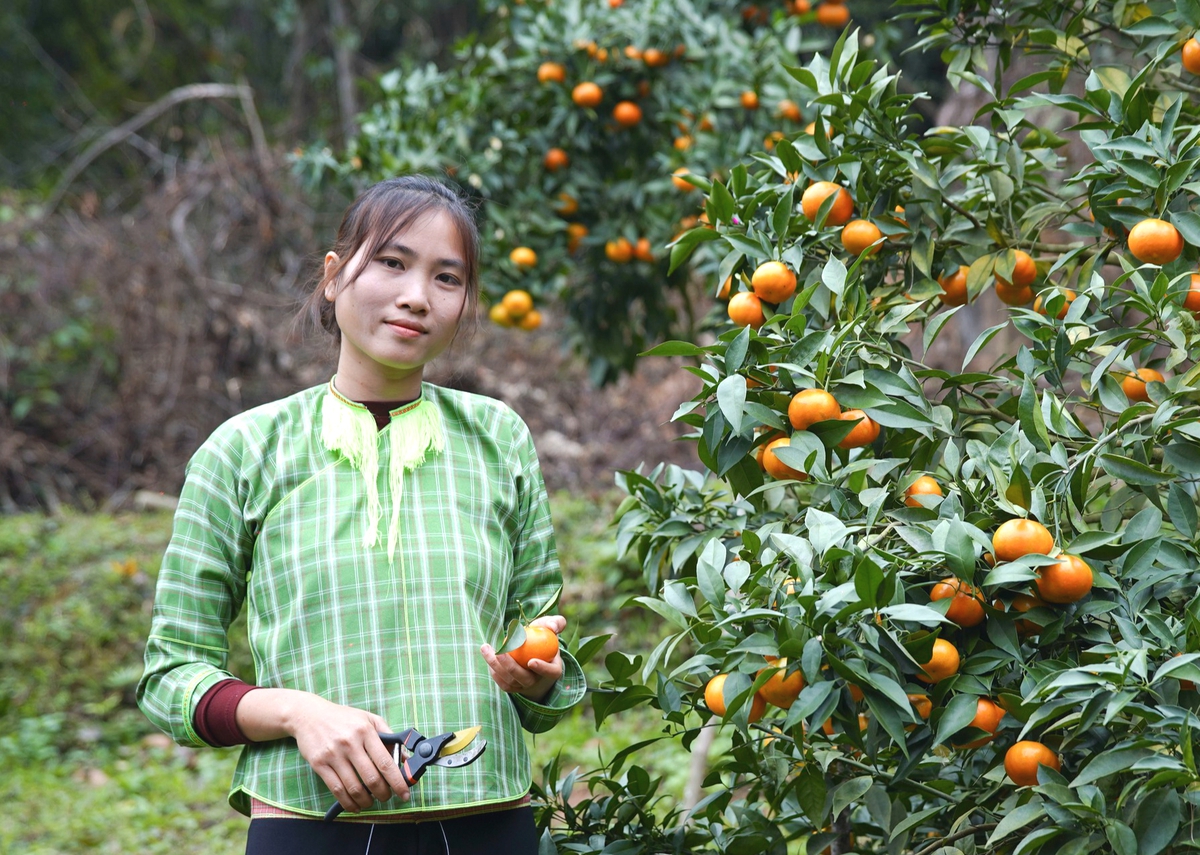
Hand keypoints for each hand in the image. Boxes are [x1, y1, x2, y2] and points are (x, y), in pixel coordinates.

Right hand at [237, 688, 410, 813]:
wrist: (308, 714)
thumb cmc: (343, 718)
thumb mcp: (369, 719)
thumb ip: (388, 737)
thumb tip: (404, 759)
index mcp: (366, 731)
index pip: (385, 762)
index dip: (397, 781)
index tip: (405, 794)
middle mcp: (350, 743)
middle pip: (371, 778)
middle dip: (383, 794)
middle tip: (386, 797)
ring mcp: (333, 754)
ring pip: (354, 787)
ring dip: (366, 801)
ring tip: (370, 802)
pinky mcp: (319, 764)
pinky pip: (336, 790)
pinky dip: (347, 802)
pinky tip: (354, 805)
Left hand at [480, 614, 565, 702]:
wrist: (534, 650)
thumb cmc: (544, 635)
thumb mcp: (551, 626)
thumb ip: (556, 623)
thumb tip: (552, 626)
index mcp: (553, 669)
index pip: (549, 672)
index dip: (541, 668)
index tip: (531, 661)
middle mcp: (539, 681)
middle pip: (525, 679)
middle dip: (511, 667)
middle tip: (500, 653)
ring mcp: (525, 686)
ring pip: (510, 681)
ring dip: (496, 666)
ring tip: (486, 648)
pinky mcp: (513, 687)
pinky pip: (502, 682)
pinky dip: (494, 671)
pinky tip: (488, 655)